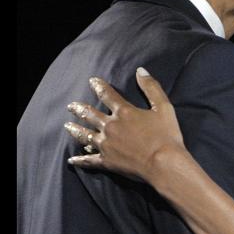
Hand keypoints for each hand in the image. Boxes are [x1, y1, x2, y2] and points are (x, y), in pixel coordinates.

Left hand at [63, 68, 184, 182]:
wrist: (163, 163)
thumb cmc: (166, 135)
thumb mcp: (164, 107)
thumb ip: (151, 87)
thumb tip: (140, 70)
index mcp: (123, 112)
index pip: (107, 95)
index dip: (98, 86)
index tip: (91, 81)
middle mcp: (110, 126)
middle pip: (90, 115)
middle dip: (79, 109)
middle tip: (71, 106)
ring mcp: (106, 145)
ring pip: (85, 135)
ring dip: (75, 130)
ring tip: (67, 126)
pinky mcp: (107, 162)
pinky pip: (89, 160)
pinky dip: (79, 160)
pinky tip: (71, 160)